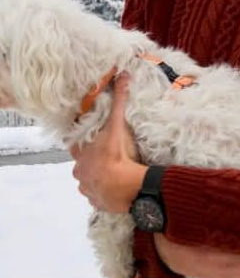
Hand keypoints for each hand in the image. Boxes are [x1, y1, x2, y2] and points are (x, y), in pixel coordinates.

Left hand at [71, 72, 146, 212]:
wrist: (126, 187)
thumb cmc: (117, 154)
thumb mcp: (118, 124)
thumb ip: (119, 100)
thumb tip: (122, 74)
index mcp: (81, 155)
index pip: (74, 146)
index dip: (81, 143)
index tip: (91, 141)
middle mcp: (80, 173)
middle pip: (82, 165)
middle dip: (92, 161)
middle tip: (107, 156)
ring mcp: (87, 190)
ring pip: (89, 182)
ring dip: (98, 178)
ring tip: (114, 173)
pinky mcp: (98, 203)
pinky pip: (99, 196)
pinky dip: (105, 193)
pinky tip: (116, 188)